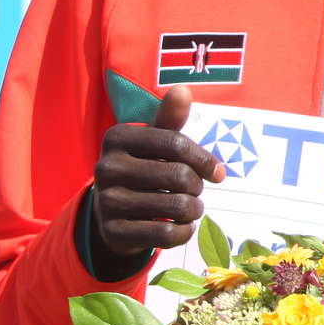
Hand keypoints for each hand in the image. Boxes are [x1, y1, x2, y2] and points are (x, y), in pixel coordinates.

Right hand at [90, 86, 224, 264]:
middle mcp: (106, 168)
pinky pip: (167, 235)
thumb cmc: (144, 166)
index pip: (176, 144)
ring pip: (177, 207)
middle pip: (180, 176)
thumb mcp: (155, 141)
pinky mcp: (113, 232)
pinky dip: (185, 232)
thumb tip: (183, 90)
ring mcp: (106, 202)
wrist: (112, 211)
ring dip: (194, 210)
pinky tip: (182, 226)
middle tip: (195, 190)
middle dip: (198, 186)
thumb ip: (170, 118)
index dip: (205, 159)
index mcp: (117, 138)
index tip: (217, 172)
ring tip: (190, 207)